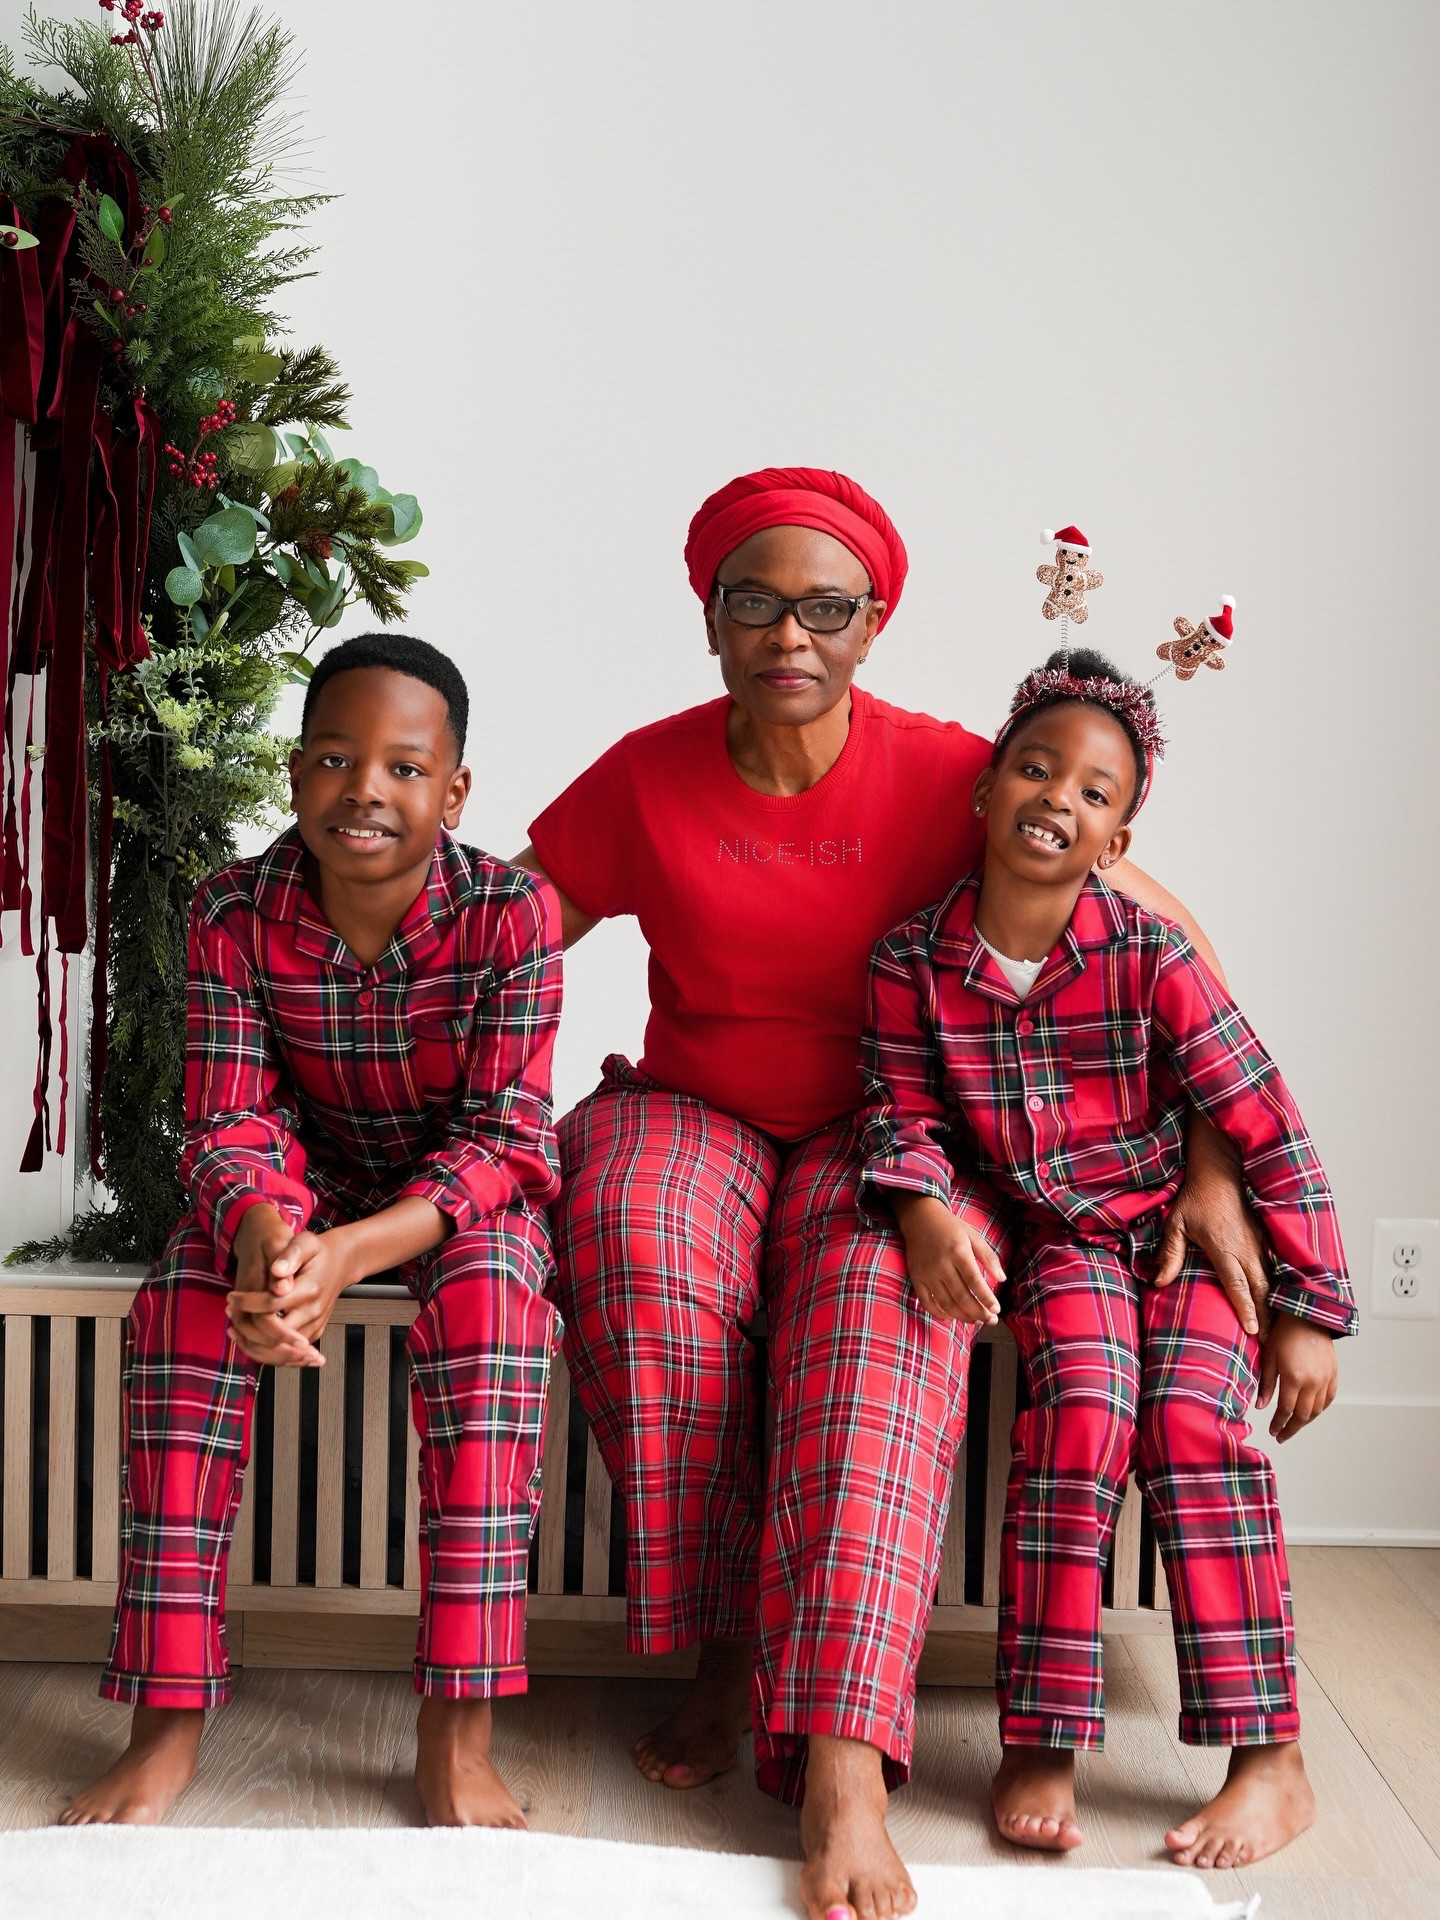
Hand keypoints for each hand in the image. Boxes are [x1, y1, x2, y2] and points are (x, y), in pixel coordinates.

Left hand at [227, 1209, 357, 1367]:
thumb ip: (290, 1256)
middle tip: (229, 1312)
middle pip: (273, 1334)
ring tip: (233, 1328)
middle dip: (246, 1327)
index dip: (247, 1303)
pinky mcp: (312, 1334)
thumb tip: (277, 1270)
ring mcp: (314, 1325)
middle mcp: (313, 1311)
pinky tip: (247, 1338)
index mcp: (309, 1289)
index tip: (232, 1296)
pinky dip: (264, 1351)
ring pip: (279, 1351)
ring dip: (251, 1343)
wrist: (340, 1264)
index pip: (272, 1305)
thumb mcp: (305, 1243)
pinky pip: (286, 1354)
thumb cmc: (319, 1253)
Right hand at [892, 1192, 1005, 1323]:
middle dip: (978, 1312)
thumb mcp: (973, 1236)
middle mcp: (942, 1264)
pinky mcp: (916, 1277)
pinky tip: (950, 1318)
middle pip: (961, 1296)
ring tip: (975, 1320)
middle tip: (990, 1320)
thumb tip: (1002, 1279)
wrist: (920, 1218)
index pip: (974, 1281)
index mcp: (958, 1252)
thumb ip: (988, 1257)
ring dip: (962, 1316)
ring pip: (945, 1302)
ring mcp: (927, 1273)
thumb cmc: (951, 1227)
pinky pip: (926, 1301)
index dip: (986, 1298)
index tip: (997, 1309)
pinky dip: (938, 1312)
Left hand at [1155, 1114, 1270, 1336]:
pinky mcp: (1264, 1238)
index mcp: (1225, 1248)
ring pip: (1270, 1280)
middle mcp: (1246, 1249)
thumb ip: (1170, 1254)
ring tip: (1275, 1331)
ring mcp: (1259, 1243)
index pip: (1238, 1285)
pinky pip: (1273, 1268)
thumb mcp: (1176, 1224)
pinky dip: (1276, 1287)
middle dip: (1267, 1316)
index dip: (1246, 1309)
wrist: (1219, 1172)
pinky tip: (1277, 1303)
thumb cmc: (1195, 1199)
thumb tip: (1157, 1282)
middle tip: (1269, 1343)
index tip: (1253, 1331)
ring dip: (1273, 1305)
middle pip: (1261, 1288)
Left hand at [1257, 1311, 1338, 1440]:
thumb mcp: (1269, 1357)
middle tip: (1282, 1435)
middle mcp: (1313, 1382)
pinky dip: (1319, 1409)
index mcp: (1294, 1378)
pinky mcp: (1334, 1374)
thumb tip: (1261, 1406)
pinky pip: (1329, 1399)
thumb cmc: (1284, 1333)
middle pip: (1303, 1416)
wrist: (1306, 1316)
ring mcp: (1326, 1379)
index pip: (1286, 1410)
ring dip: (1305, 1421)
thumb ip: (1266, 1384)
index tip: (1273, 1431)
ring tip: (1294, 1425)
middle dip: (1292, 1428)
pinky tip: (1310, 1412)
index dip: (1279, 1424)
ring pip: (1317, 1410)